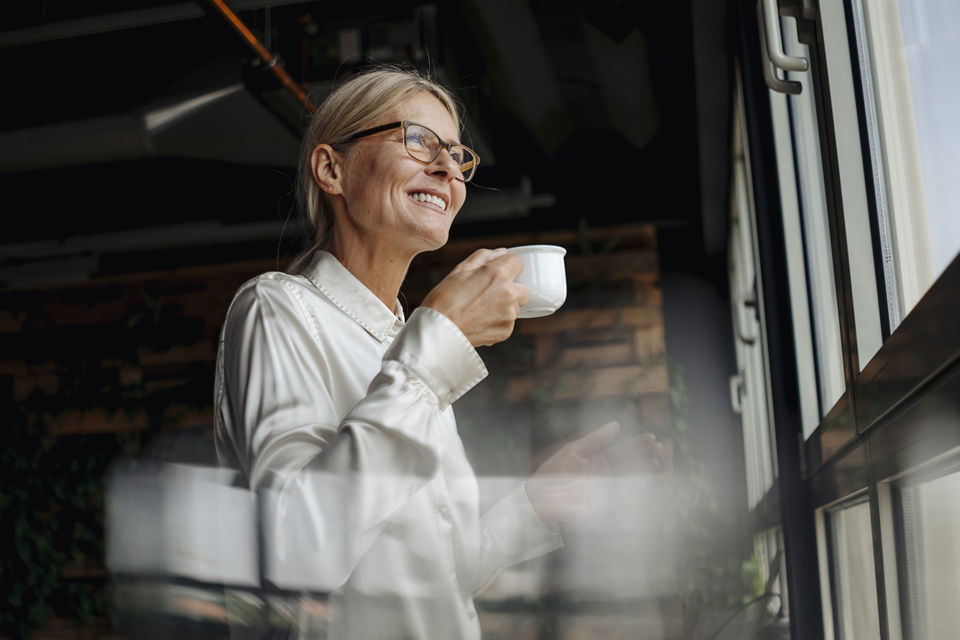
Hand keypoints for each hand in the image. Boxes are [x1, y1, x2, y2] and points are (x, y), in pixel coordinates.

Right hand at [421, 248, 529, 346]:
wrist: (437, 332)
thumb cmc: (443, 300)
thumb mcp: (459, 270)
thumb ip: (483, 256)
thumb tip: (500, 253)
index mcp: (498, 274)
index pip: (518, 262)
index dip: (507, 266)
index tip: (497, 272)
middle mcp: (509, 294)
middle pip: (523, 288)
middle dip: (511, 289)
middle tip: (489, 293)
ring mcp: (509, 315)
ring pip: (515, 307)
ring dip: (504, 306)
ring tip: (480, 309)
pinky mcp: (506, 332)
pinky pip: (508, 322)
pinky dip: (498, 321)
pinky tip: (479, 320)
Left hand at [525, 422, 665, 525]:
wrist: (541, 499)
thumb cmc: (553, 473)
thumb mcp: (574, 451)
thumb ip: (595, 439)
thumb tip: (616, 424)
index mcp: (598, 459)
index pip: (622, 449)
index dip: (637, 443)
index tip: (651, 437)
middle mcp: (606, 473)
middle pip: (631, 462)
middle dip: (646, 455)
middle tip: (659, 448)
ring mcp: (607, 488)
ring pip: (631, 477)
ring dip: (645, 469)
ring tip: (658, 461)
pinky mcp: (606, 502)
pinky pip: (625, 495)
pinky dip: (638, 488)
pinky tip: (649, 480)